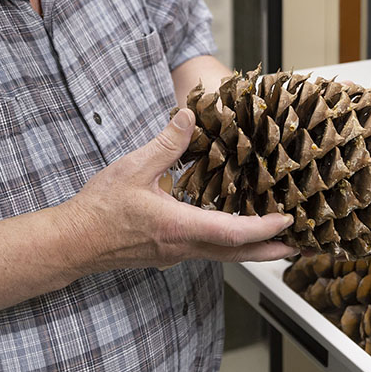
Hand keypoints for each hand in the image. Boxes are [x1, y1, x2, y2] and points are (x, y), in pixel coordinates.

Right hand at [59, 108, 295, 271]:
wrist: (72, 242)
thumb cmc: (99, 209)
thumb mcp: (132, 167)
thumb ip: (165, 143)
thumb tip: (188, 116)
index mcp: (179, 227)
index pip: (232, 234)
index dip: (264, 229)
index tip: (287, 222)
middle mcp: (182, 247)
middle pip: (237, 255)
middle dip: (269, 251)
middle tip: (298, 247)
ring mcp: (175, 254)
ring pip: (222, 255)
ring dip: (251, 249)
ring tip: (274, 240)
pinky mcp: (167, 254)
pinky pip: (206, 251)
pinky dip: (228, 244)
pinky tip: (231, 232)